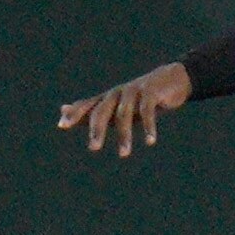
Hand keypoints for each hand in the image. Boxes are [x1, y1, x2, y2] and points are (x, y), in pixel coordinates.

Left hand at [57, 63, 192, 156]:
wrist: (173, 79)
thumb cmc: (139, 98)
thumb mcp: (114, 106)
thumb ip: (89, 111)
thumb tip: (62, 111)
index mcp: (108, 98)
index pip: (87, 106)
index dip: (75, 113)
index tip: (62, 125)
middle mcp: (117, 93)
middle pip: (102, 111)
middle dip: (97, 129)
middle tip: (93, 148)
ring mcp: (133, 91)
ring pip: (124, 114)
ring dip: (124, 135)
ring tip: (123, 154)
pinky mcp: (151, 92)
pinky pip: (147, 110)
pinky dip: (148, 126)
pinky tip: (150, 141)